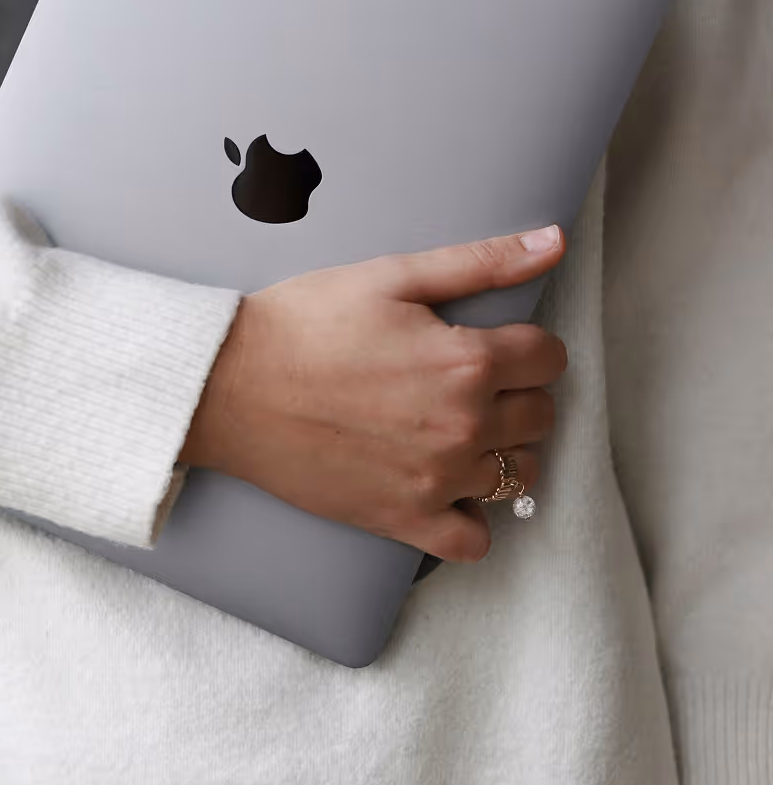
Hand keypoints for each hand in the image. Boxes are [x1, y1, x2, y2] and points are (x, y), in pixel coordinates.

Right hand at [178, 225, 567, 562]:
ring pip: (519, 476)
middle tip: (468, 379)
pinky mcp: (404, 519)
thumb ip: (481, 263)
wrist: (231, 385)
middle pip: (542, 416)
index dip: (526, 343)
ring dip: (502, 451)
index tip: (495, 342)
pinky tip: (445, 487)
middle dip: (517, 393)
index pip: (549, 357)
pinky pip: (474, 542)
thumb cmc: (303, 323)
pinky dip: (471, 518)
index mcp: (467, 362)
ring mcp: (437, 480)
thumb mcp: (391, 275)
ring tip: (458, 428)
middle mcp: (464, 427)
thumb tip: (553, 242)